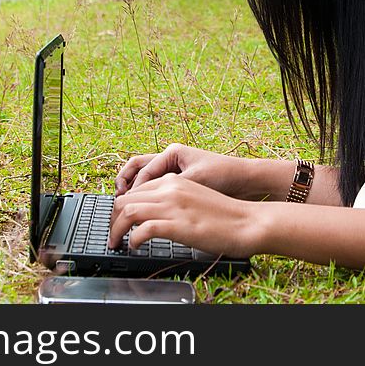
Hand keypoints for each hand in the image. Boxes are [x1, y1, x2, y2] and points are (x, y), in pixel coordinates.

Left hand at [108, 173, 258, 257]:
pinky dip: (132, 239)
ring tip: (116, 242)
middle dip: (112, 218)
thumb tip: (155, 217)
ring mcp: (172, 206)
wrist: (248, 222)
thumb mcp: (194, 199)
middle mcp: (170, 189)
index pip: (136, 190)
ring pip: (127, 212)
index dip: (122, 207)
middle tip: (112, 234)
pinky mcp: (177, 224)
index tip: (119, 221)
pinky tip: (134, 246)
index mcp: (174, 181)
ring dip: (116, 229)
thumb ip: (174, 202)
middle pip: (125, 199)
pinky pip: (141, 229)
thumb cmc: (226, 216)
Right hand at [114, 142, 247, 197]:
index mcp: (172, 152)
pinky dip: (147, 199)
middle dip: (125, 185)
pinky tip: (146, 213)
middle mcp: (170, 159)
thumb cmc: (225, 175)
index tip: (127, 206)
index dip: (134, 189)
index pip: (143, 170)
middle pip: (136, 169)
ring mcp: (174, 171)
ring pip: (144, 179)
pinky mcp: (179, 184)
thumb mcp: (195, 179)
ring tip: (126, 208)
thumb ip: (168, 186)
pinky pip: (156, 190)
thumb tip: (142, 198)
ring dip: (134, 192)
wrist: (247, 182)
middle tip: (118, 203)